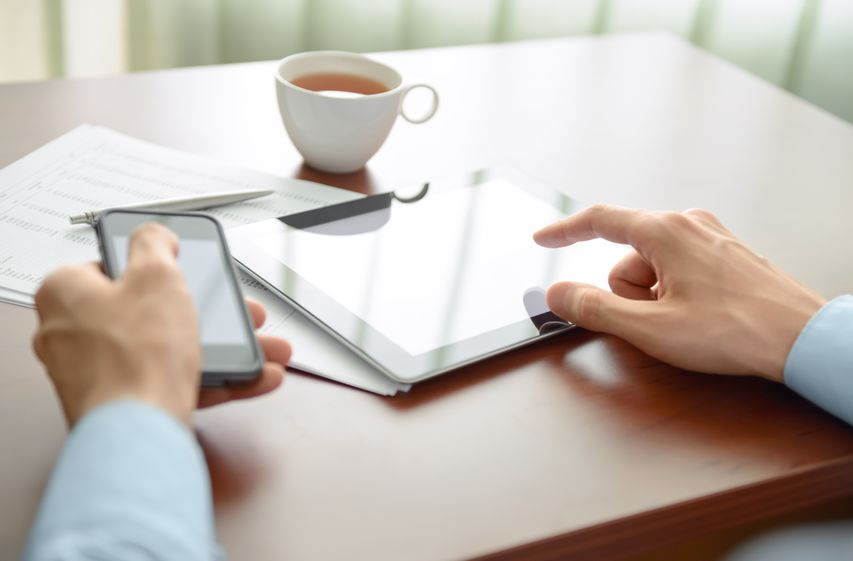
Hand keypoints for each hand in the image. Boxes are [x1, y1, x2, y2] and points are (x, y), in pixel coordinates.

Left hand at [33, 223, 289, 426]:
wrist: (138, 434)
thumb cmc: (135, 358)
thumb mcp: (157, 275)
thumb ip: (155, 243)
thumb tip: (153, 234)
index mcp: (67, 293)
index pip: (112, 264)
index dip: (157, 264)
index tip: (185, 264)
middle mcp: (75, 334)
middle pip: (154, 311)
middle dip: (212, 314)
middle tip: (240, 311)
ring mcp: (100, 374)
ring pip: (172, 350)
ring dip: (227, 348)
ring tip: (265, 348)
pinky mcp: (126, 404)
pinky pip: (177, 382)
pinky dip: (217, 378)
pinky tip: (255, 376)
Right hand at [534, 205, 825, 380]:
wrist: (802, 339)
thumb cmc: (735, 330)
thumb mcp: (650, 328)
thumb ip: (594, 309)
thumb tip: (557, 294)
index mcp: (665, 232)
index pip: (599, 221)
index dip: (564, 231)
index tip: (542, 238)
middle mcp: (687, 224)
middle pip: (626, 257)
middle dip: (629, 294)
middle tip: (656, 321)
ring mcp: (709, 237)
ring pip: (652, 267)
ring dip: (654, 299)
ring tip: (686, 321)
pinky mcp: (724, 254)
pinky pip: (678, 269)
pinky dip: (676, 294)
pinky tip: (701, 316)